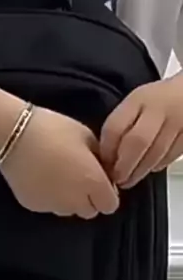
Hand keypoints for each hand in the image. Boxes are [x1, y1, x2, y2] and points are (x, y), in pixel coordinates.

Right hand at [0, 106, 119, 218]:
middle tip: (78, 178)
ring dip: (69, 200)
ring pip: (68, 210)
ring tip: (58, 178)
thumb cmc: (55, 129)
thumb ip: (100, 160)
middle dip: (88, 199)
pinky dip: (49, 197)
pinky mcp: (33, 206)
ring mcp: (53, 206)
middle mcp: (75, 201)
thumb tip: (102, 172)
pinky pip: (48, 206)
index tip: (99, 181)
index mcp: (93, 183)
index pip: (110, 205)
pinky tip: (40, 178)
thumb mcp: (87, 137)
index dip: (106, 194)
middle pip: (90, 211)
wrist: (14, 135)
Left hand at [100, 74, 182, 188]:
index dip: (107, 151)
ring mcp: (178, 121)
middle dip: (124, 166)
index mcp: (138, 100)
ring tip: (129, 179)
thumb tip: (106, 157)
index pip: (116, 126)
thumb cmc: (157, 102)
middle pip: (137, 142)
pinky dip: (157, 165)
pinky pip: (171, 155)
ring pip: (156, 153)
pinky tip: (149, 167)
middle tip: (117, 179)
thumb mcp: (136, 104)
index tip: (103, 164)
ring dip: (140, 170)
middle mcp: (159, 108)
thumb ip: (122, 125)